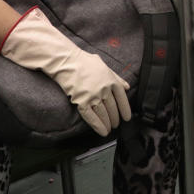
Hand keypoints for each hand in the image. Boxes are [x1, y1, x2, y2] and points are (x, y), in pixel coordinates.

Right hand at [0, 8, 131, 135]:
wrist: (66, 61)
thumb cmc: (84, 62)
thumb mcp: (104, 66)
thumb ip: (116, 77)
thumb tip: (127, 86)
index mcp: (111, 80)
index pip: (122, 98)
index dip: (125, 109)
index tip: (126, 118)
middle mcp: (104, 89)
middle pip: (113, 108)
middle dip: (115, 118)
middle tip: (116, 124)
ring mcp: (93, 96)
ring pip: (103, 114)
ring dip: (108, 124)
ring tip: (109, 129)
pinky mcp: (81, 101)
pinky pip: (91, 117)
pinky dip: (98, 126)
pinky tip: (103, 132)